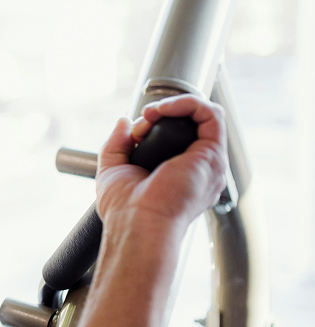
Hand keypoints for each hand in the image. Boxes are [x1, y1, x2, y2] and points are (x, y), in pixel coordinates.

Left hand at [96, 94, 227, 229]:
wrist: (136, 223)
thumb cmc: (125, 210)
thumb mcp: (113, 170)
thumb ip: (117, 144)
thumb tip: (124, 122)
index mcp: (179, 175)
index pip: (179, 137)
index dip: (156, 125)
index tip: (134, 132)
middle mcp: (198, 169)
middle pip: (191, 125)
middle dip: (164, 114)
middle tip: (140, 125)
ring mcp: (208, 162)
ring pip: (204, 115)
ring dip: (174, 106)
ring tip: (151, 114)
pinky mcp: (212, 155)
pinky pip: (212, 114)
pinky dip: (187, 103)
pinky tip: (164, 110)